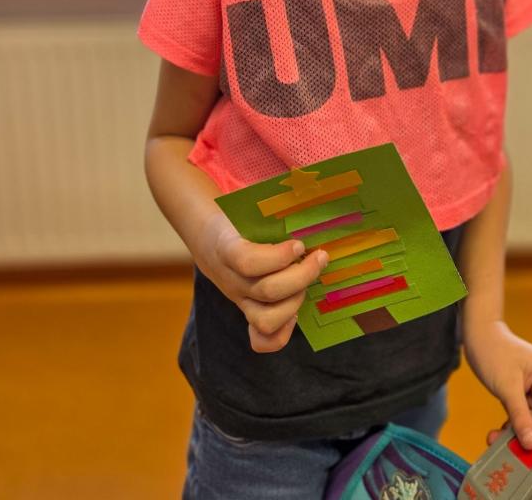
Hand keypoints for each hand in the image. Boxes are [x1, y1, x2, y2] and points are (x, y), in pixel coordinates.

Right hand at [195, 212, 327, 352]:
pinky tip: (296, 311)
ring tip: (308, 279)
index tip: (299, 244)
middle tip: (319, 257)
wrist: (212, 241)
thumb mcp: (248, 210)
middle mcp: (232, 280)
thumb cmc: (239, 221)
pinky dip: (283, 332)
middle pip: (267, 291)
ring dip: (296, 300)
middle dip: (302, 275)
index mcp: (228, 249)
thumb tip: (305, 191)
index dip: (278, 257)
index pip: (247, 261)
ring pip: (267, 319)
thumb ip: (273, 207)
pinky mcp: (250, 314)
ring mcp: (240, 300)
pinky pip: (262, 340)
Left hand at [463, 318, 531, 458]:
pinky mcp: (519, 394)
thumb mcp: (506, 385)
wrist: (475, 334)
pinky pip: (521, 417)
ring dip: (521, 437)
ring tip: (504, 449)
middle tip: (527, 460)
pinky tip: (497, 436)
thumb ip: (520, 415)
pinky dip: (512, 428)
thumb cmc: (493, 350)